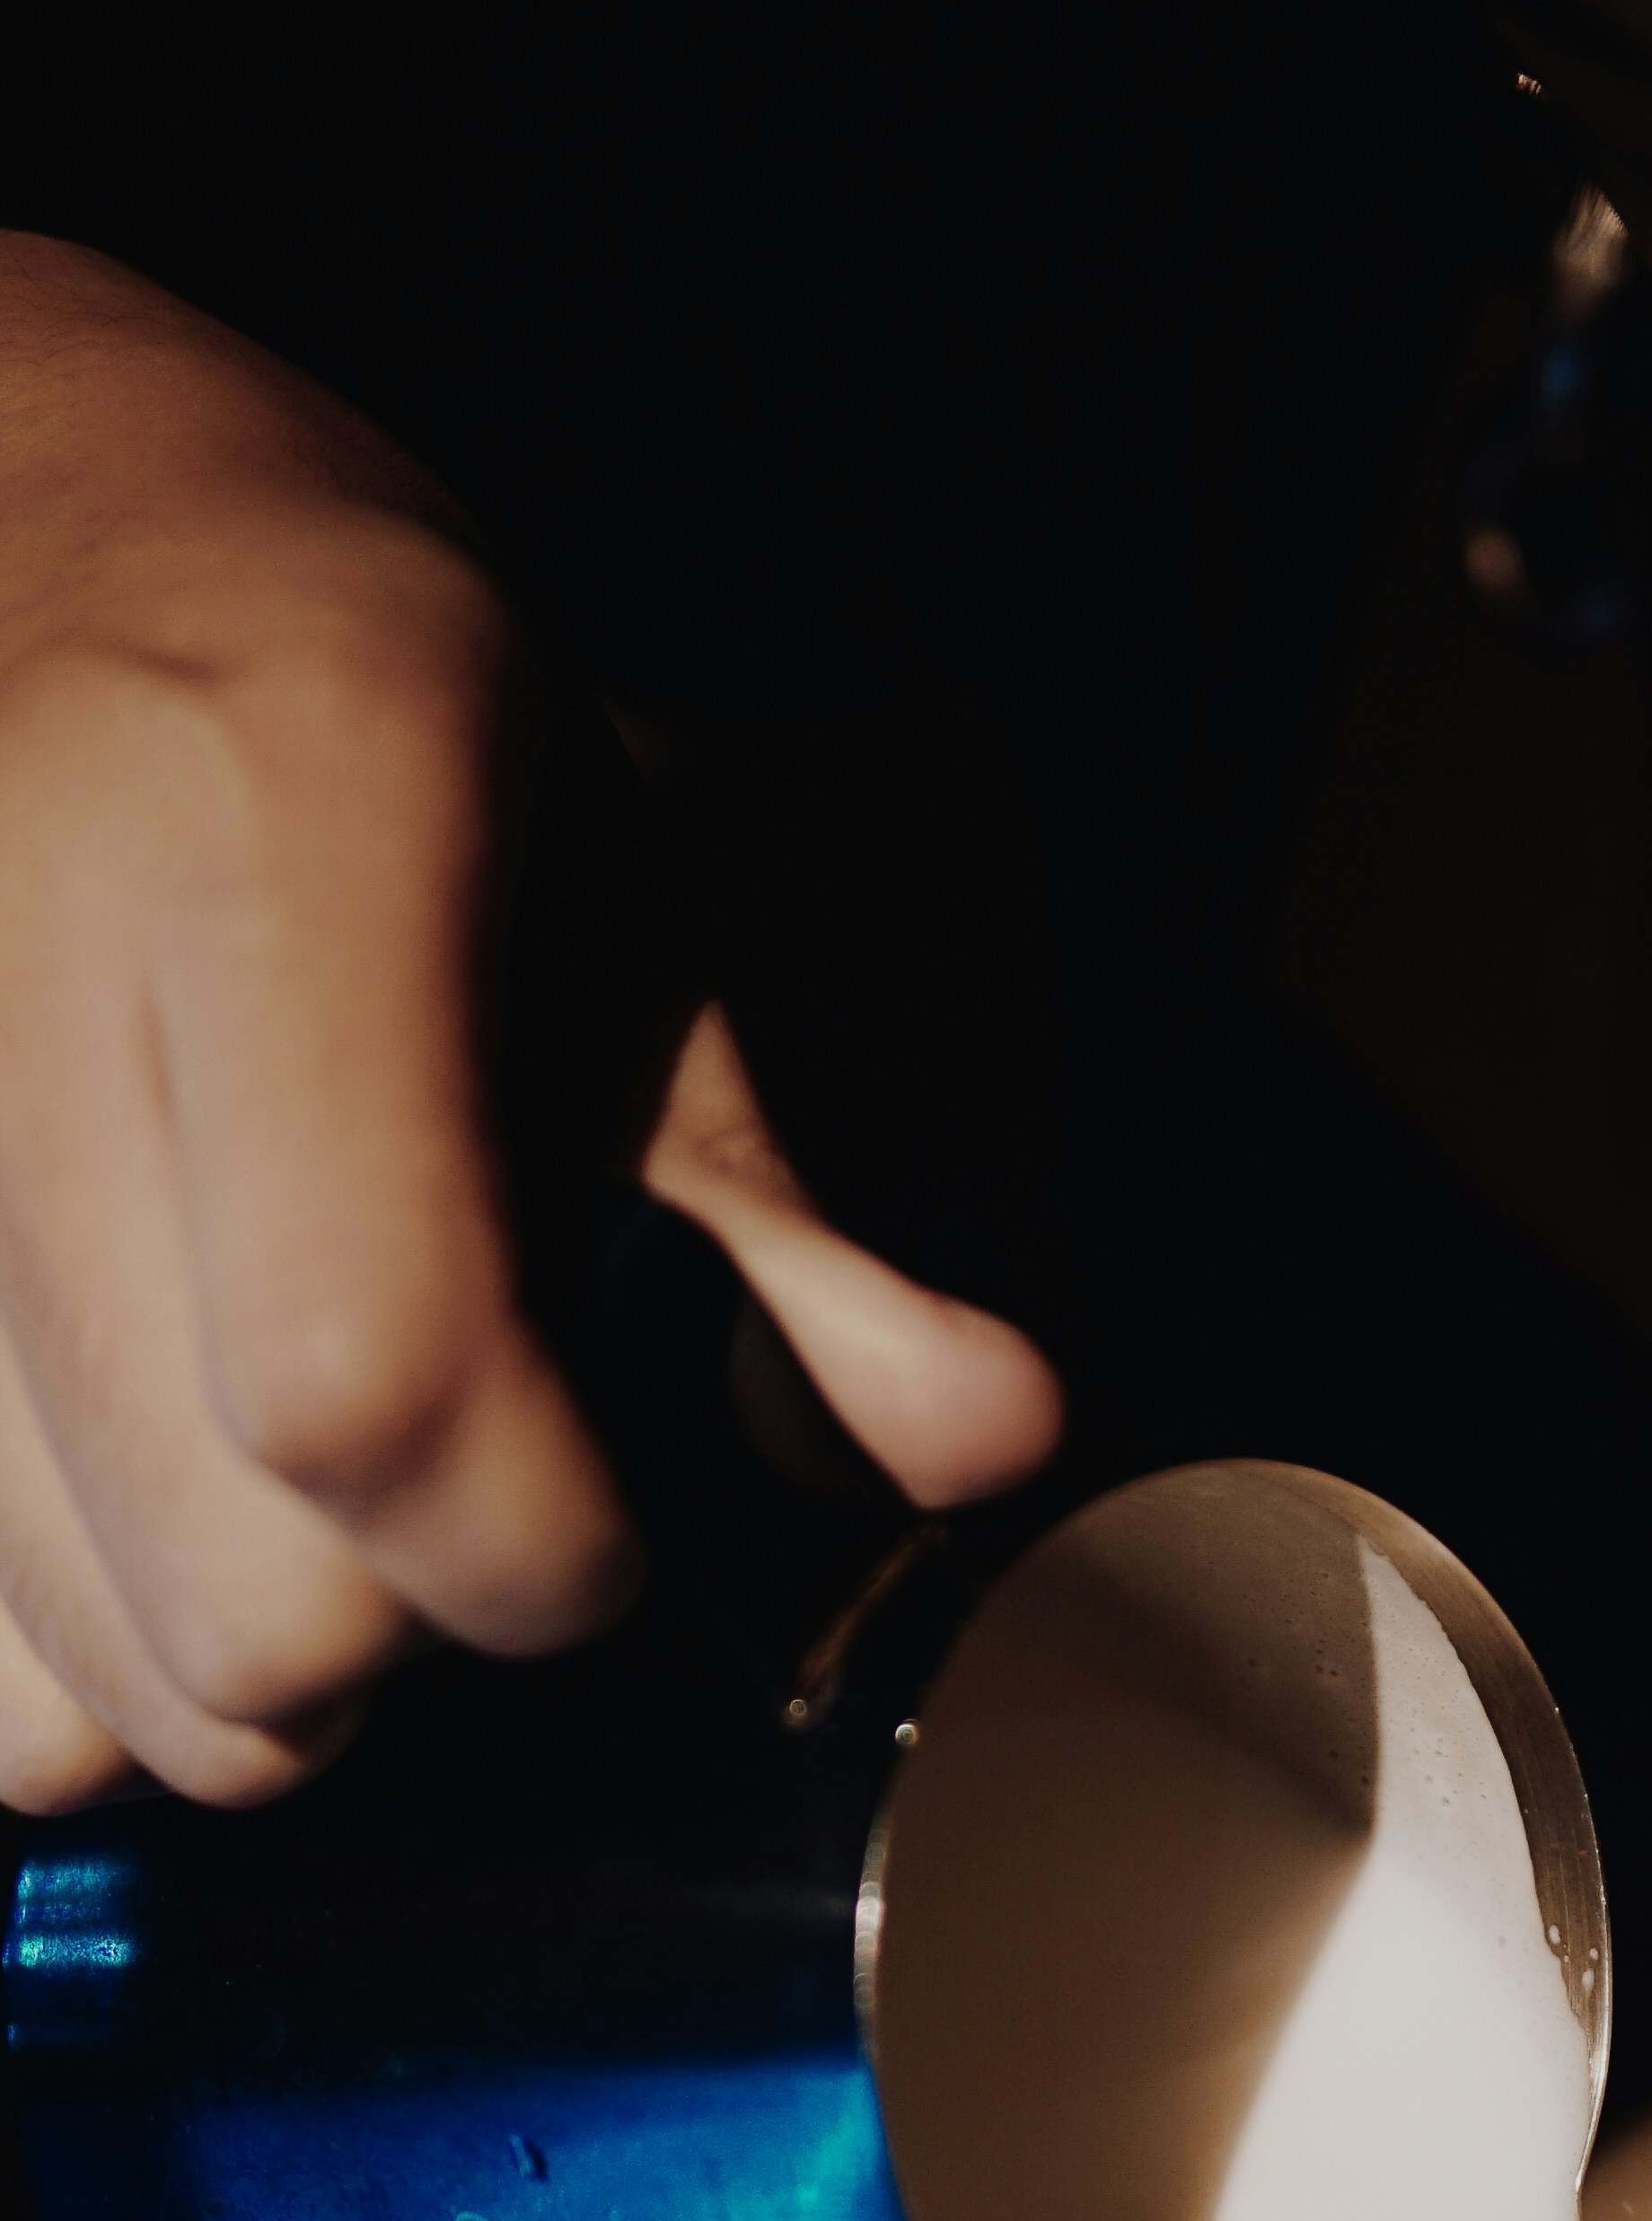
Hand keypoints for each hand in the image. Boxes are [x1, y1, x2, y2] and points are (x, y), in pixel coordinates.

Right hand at [0, 233, 1061, 1811]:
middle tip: (437, 1498)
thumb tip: (984, 1436)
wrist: (2, 526)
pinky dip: (55, 1673)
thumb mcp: (614, 900)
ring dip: (227, 1675)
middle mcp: (9, 963)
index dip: (530, 1546)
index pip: (367, 1384)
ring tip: (264, 1479)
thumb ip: (795, 1217)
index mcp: (280, 822)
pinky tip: (110, 1507)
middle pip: (236, 1604)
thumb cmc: (344, 735)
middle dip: (399, 1637)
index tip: (589, 1519)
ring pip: (76, 1694)